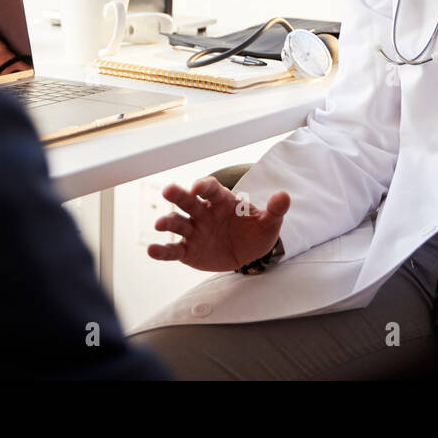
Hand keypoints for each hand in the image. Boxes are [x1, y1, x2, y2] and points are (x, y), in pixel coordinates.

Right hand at [146, 176, 289, 271]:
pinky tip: (152, 251)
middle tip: (168, 191)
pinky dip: (163, 251)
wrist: (248, 252)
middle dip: (178, 195)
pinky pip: (174, 250)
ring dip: (168, 222)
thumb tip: (284, 196)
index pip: (211, 189)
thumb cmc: (255, 231)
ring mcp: (194, 231)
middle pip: (188, 201)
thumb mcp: (269, 222)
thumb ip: (275, 209)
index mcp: (222, 200)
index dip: (204, 186)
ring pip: (178, 223)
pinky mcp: (189, 250)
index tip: (199, 187)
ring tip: (159, 225)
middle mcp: (204, 212)